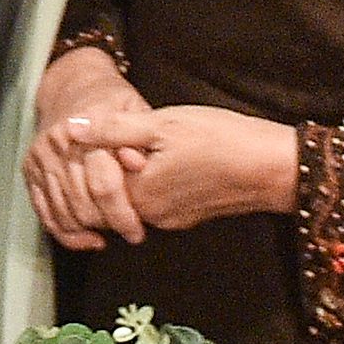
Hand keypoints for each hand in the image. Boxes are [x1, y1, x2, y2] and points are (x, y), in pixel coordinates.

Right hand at [23, 44, 151, 250]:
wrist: (74, 86)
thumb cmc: (112, 101)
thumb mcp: (135, 110)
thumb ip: (138, 138)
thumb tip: (137, 164)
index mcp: (84, 129)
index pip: (103, 184)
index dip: (124, 213)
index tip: (139, 229)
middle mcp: (57, 144)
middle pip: (83, 203)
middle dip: (109, 225)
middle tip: (131, 233)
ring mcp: (41, 158)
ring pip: (64, 212)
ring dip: (89, 229)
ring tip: (112, 232)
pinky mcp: (31, 171)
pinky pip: (45, 212)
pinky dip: (66, 233)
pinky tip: (88, 239)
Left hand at [79, 102, 299, 234]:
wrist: (272, 167)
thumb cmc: (220, 139)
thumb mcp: (161, 124)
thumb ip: (112, 129)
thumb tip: (71, 129)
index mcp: (138, 193)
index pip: (94, 178)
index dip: (98, 149)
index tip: (116, 128)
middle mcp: (150, 215)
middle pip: (112, 190)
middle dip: (115, 161)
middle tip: (138, 132)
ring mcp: (170, 220)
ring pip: (135, 194)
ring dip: (137, 169)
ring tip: (158, 140)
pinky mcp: (187, 217)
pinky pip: (157, 200)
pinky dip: (156, 179)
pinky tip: (174, 156)